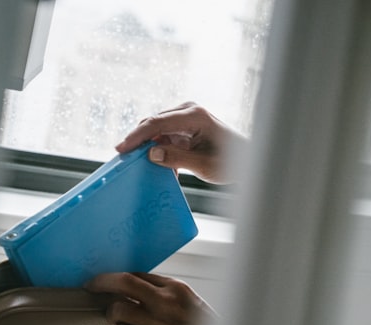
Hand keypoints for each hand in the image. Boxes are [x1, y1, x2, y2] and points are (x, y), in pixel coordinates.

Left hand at [85, 272, 216, 324]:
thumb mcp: (191, 304)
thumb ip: (167, 296)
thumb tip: (137, 291)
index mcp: (178, 288)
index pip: (139, 273)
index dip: (119, 277)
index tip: (108, 280)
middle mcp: (167, 301)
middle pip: (124, 282)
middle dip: (102, 282)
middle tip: (92, 286)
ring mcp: (160, 323)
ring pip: (119, 309)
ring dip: (111, 312)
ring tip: (114, 316)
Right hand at [116, 102, 243, 184]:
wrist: (248, 160)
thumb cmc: (232, 162)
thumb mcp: (204, 165)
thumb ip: (177, 158)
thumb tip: (151, 153)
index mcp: (195, 116)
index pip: (157, 123)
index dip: (137, 136)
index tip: (122, 149)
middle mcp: (189, 110)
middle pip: (153, 123)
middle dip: (139, 141)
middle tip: (125, 159)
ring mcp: (186, 116)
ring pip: (157, 130)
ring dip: (151, 148)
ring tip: (147, 167)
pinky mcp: (185, 125)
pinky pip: (165, 135)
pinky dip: (161, 150)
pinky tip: (166, 168)